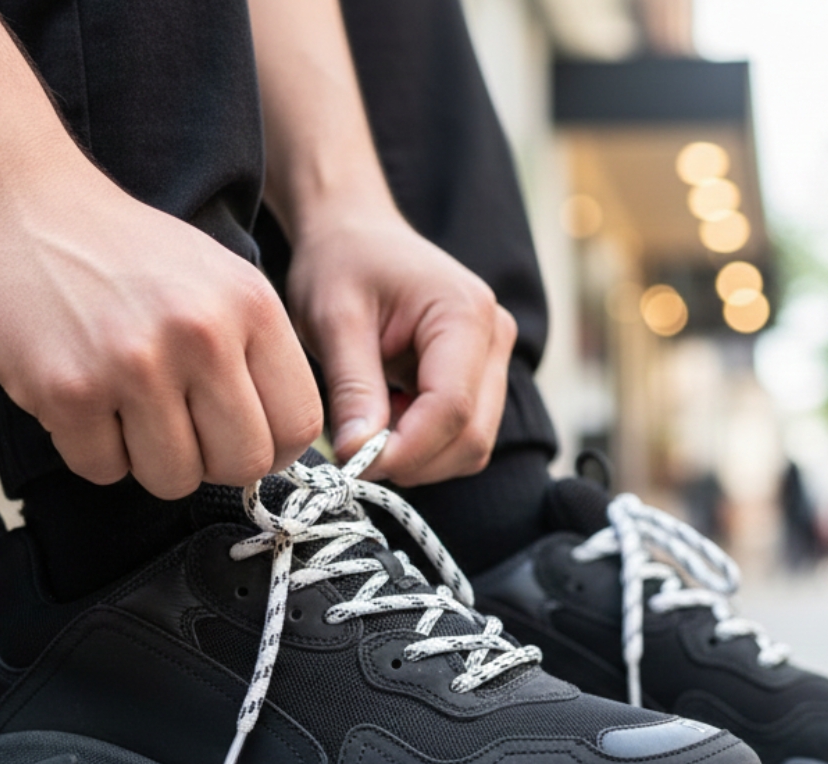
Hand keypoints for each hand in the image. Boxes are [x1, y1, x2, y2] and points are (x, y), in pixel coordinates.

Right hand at [0, 167, 322, 498]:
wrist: (16, 201)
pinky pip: (103, 470)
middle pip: (244, 464)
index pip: (300, 424)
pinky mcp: (68, 392)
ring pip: (174, 480)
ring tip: (125, 407)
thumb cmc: (121, 251)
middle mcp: (201, 336)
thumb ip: (256, 356)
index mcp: (251, 307)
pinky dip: (92, 450)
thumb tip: (277, 446)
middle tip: (179, 431)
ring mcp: (134, 365)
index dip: (272, 447)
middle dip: (212, 462)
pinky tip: (82, 400)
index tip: (241, 439)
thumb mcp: (217, 280)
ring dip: (148, 459)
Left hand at [286, 208, 515, 485]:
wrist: (355, 234)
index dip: (405, 450)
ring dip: (419, 457)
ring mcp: (494, 358)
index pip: (452, 408)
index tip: (353, 465)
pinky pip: (464, 435)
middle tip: (354, 456)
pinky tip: (388, 418)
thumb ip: (352, 390)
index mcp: (465, 313)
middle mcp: (495, 336)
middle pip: (472, 436)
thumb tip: (357, 456)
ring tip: (370, 427)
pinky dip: (424, 446)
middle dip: (413, 460)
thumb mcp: (333, 321)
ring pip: (472, 444)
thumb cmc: (341, 265)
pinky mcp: (480, 376)